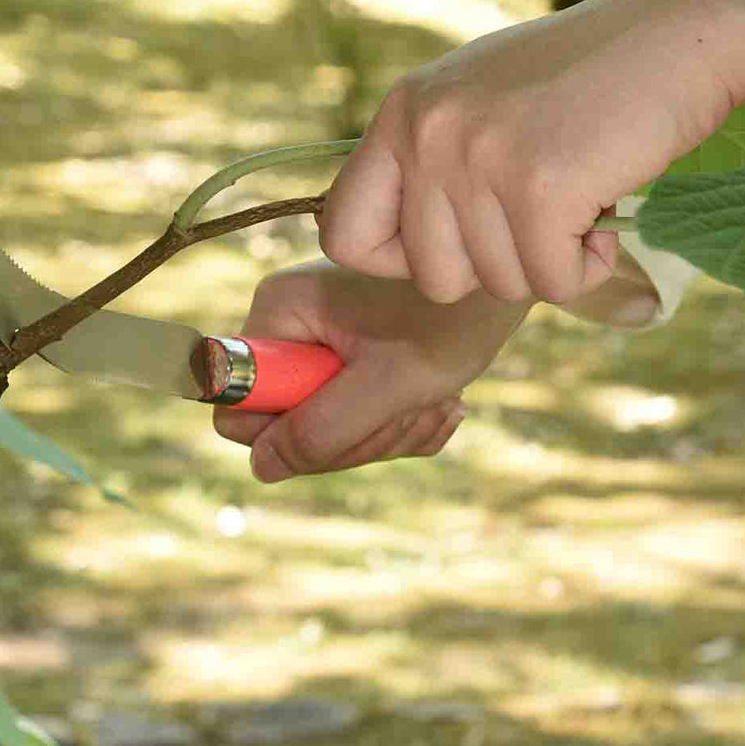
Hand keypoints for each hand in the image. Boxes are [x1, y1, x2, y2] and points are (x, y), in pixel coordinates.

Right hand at [213, 260, 531, 481]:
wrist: (507, 281)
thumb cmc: (454, 320)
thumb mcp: (391, 384)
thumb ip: (324, 428)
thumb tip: (264, 465)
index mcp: (280, 312)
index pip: (237, 405)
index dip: (287, 435)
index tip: (346, 422)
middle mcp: (289, 323)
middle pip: (288, 425)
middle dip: (355, 435)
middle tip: (410, 411)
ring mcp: (320, 339)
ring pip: (328, 427)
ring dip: (387, 431)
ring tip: (437, 401)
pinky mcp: (351, 354)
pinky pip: (356, 416)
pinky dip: (399, 422)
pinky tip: (441, 401)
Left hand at [320, 0, 744, 304]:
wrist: (684, 32)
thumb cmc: (592, 75)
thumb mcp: (482, 100)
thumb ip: (432, 161)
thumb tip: (394, 247)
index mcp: (403, 112)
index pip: (343, 232)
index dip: (398, 259)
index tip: (456, 243)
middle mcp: (427, 133)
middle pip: (433, 277)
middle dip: (495, 265)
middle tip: (542, 213)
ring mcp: (479, 159)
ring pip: (498, 285)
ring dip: (549, 260)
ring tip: (581, 192)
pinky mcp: (539, 188)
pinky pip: (554, 284)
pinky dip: (589, 266)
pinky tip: (606, 208)